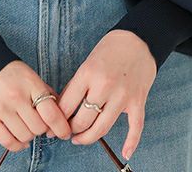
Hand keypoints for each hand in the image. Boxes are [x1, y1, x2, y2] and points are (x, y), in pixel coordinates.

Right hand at [0, 60, 71, 152]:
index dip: (61, 127)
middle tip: (40, 123)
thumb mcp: (32, 76)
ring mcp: (0, 108)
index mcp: (30, 84)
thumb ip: (46, 94)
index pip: (50, 113)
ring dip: (30, 135)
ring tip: (28, 127)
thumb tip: (60, 115)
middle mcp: (15, 97)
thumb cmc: (12, 73)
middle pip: (38, 128)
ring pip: (25, 136)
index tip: (65, 132)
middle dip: (43, 128)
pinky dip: (18, 145)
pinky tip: (21, 139)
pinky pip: (7, 142)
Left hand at [52, 30, 156, 161]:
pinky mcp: (138, 101)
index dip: (57, 120)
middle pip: (82, 120)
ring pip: (102, 128)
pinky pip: (135, 127)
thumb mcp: (88, 62)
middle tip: (66, 133)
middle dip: (71, 131)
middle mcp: (104, 86)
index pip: (67, 105)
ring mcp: (122, 95)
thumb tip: (64, 108)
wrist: (139, 39)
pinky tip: (124, 153)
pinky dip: (130, 143)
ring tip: (80, 139)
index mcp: (88, 73)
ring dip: (88, 138)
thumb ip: (78, 84)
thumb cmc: (110, 49)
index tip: (52, 127)